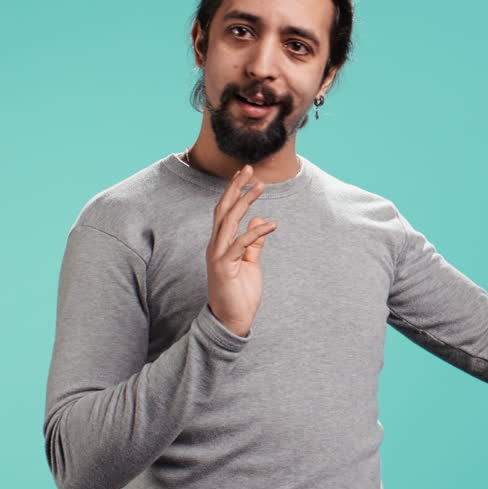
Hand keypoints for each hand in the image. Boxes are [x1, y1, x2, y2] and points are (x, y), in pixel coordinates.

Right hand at [206, 165, 276, 337]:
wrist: (232, 320)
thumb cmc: (240, 294)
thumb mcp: (250, 264)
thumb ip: (254, 244)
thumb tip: (259, 221)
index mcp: (221, 244)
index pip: (225, 212)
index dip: (234, 192)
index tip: (247, 175)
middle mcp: (216, 246)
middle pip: (224, 210)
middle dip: (235, 188)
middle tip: (248, 168)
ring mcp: (218, 256)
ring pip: (228, 222)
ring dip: (244, 202)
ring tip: (259, 187)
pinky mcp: (224, 268)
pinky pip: (240, 245)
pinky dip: (255, 232)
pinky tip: (270, 224)